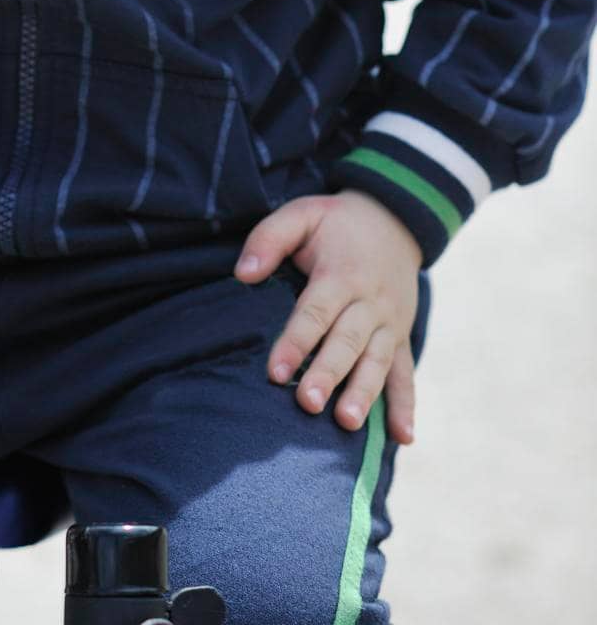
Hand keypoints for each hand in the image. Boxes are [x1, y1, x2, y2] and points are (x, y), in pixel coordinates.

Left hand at [233, 190, 421, 444]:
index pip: (316, 311)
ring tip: (346, 423)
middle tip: (307, 403)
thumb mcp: (302, 214)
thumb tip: (243, 274)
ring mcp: (389, 323)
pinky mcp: (401, 337)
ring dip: (364, 393)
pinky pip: (406, 373)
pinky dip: (406, 405)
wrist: (394, 220)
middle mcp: (369, 302)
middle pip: (347, 342)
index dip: (296, 341)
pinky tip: (403, 437)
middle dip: (328, 374)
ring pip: (377, 362)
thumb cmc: (336, 223)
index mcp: (341, 273)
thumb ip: (270, 238)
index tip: (275, 371)